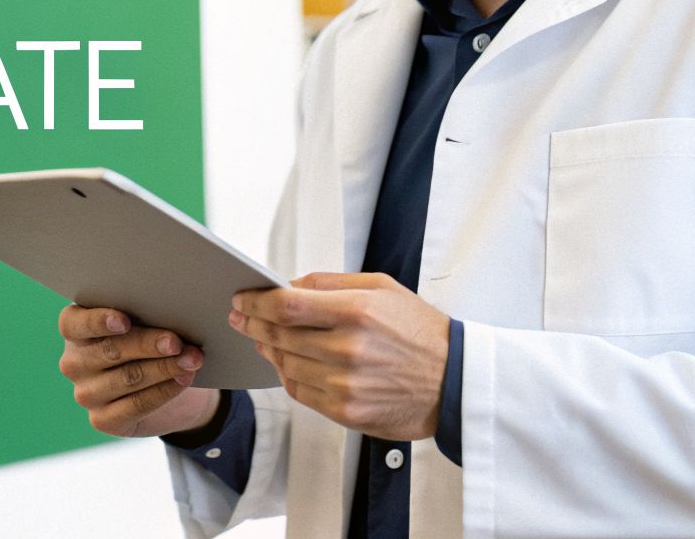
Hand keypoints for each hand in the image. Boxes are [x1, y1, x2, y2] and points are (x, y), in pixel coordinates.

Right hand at [56, 304, 218, 437]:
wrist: (165, 384)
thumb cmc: (150, 339)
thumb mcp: (144, 322)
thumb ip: (144, 314)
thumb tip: (169, 311)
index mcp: (75, 329)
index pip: (73, 323)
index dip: (97, 321)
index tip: (125, 321)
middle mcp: (74, 362)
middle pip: (110, 350)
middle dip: (148, 345)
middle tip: (177, 343)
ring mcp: (86, 393)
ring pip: (127, 378)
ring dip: (164, 368)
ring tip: (192, 360)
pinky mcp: (102, 419)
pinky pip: (136, 405)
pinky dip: (164, 391)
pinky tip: (183, 380)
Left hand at [230, 272, 448, 440]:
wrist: (454, 380)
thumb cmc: (419, 331)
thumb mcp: (382, 287)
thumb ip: (330, 282)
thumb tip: (288, 284)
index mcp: (357, 312)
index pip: (287, 305)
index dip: (256, 301)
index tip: (242, 298)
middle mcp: (348, 349)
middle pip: (279, 335)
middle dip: (252, 323)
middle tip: (241, 316)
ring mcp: (345, 385)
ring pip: (285, 364)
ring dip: (268, 348)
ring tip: (262, 337)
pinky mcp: (346, 412)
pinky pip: (300, 392)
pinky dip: (287, 375)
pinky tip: (286, 362)